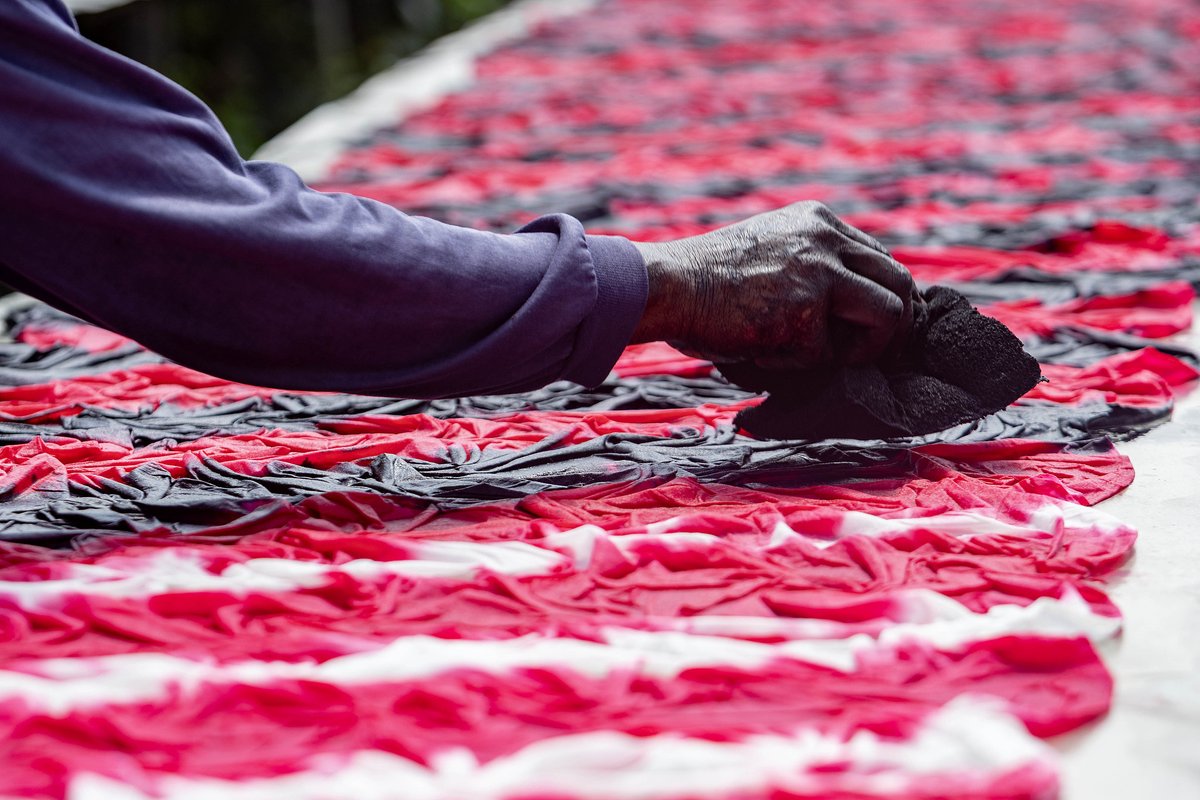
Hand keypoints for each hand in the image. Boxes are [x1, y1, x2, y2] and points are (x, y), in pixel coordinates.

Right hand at [630, 201, 915, 367]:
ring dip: (868, 348)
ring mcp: (818, 271)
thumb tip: (854, 316)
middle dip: (899, 325)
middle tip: (886, 355)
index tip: (879, 329)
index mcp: (817, 222)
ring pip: (889, 313)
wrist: (666, 285)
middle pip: (899, 280)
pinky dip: (800, 364)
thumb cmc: (704, 281)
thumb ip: (811, 266)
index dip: (885, 297)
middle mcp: (826, 238)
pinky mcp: (805, 309)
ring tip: (826, 359)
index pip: (879, 259)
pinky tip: (764, 352)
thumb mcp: (769, 252)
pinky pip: (829, 353)